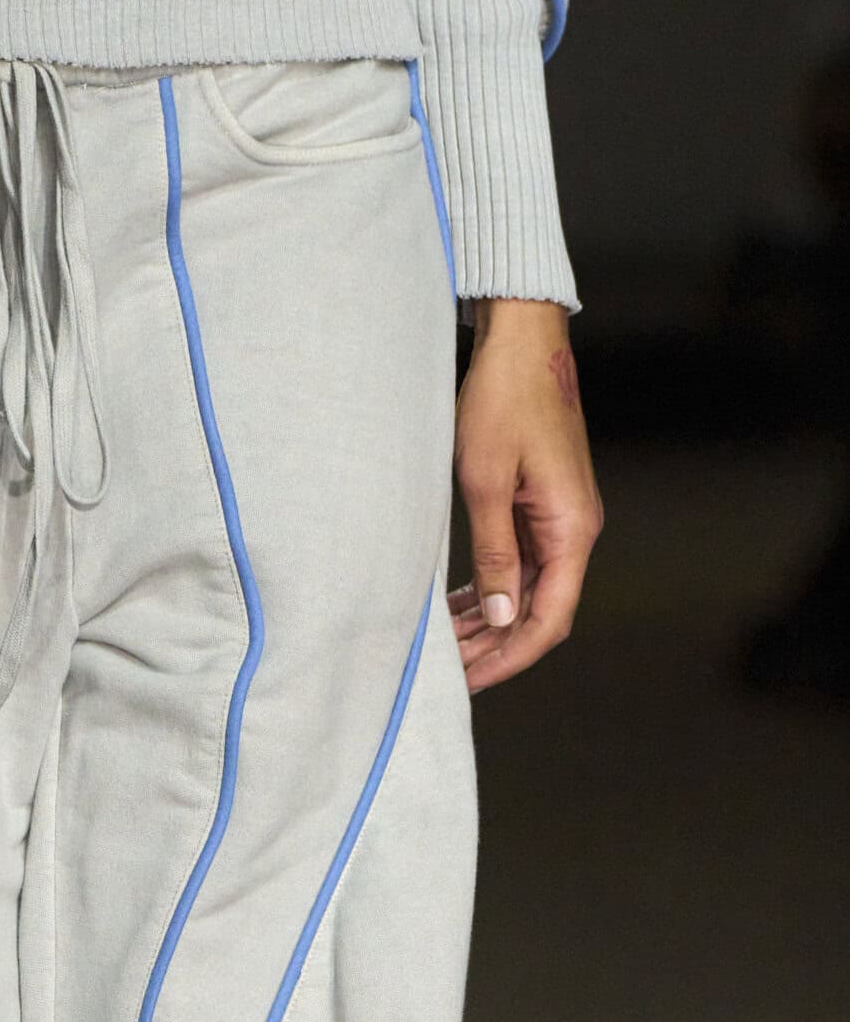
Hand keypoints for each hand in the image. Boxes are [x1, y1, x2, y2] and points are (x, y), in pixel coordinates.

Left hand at [448, 298, 601, 693]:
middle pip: (541, 612)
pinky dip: (493, 589)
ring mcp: (560, 518)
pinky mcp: (543, 505)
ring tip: (446, 645)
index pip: (550, 619)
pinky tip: (460, 606)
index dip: (510, 657)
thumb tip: (501, 618)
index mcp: (572, 529)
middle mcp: (575, 529)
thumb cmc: (503, 400)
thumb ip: (495, 554)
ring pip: (529, 591)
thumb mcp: (487, 482)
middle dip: (496, 647)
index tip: (469, 680)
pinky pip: (521, 564)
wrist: (522, 342)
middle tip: (447, 672)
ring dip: (491, 621)